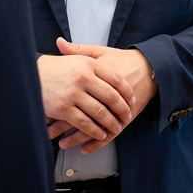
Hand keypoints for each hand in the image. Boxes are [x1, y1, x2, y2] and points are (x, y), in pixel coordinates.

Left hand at [54, 38, 158, 153]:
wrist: (149, 68)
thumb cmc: (122, 60)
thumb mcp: (100, 52)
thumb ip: (78, 50)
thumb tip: (59, 42)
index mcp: (96, 77)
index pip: (73, 92)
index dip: (58, 101)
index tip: (44, 109)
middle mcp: (105, 94)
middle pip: (81, 111)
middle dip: (63, 124)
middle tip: (48, 130)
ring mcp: (116, 108)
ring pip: (94, 127)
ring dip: (76, 137)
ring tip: (62, 143)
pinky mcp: (124, 117)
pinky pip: (109, 134)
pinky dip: (96, 144)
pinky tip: (83, 150)